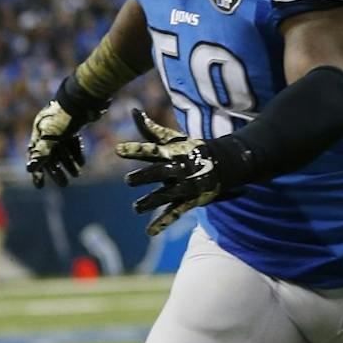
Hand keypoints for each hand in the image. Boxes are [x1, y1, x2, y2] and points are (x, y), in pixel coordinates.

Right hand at [26, 98, 91, 188]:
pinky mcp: (73, 126)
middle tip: (65, 185)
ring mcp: (61, 129)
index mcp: (39, 133)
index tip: (40, 186)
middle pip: (50, 155)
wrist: (83, 98)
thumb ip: (42, 153)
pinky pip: (72, 143)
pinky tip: (82, 163)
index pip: (34, 156)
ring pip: (63, 151)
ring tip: (76, 175)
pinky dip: (76, 153)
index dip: (37, 172)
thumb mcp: (52, 137)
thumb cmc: (64, 117)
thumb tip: (29, 169)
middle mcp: (48, 131)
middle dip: (57, 171)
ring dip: (69, 164)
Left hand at [117, 113, 246, 235]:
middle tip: (129, 181)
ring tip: (136, 208)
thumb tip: (133, 110)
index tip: (118, 150)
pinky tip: (150, 232)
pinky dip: (162, 223)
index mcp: (171, 153)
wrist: (224, 163)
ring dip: (151, 202)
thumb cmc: (190, 149)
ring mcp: (184, 186)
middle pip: (158, 173)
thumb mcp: (172, 138)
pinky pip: (174, 213)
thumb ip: (150, 129)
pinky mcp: (189, 201)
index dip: (135, 149)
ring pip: (165, 195)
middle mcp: (177, 169)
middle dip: (144, 176)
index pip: (151, 149)